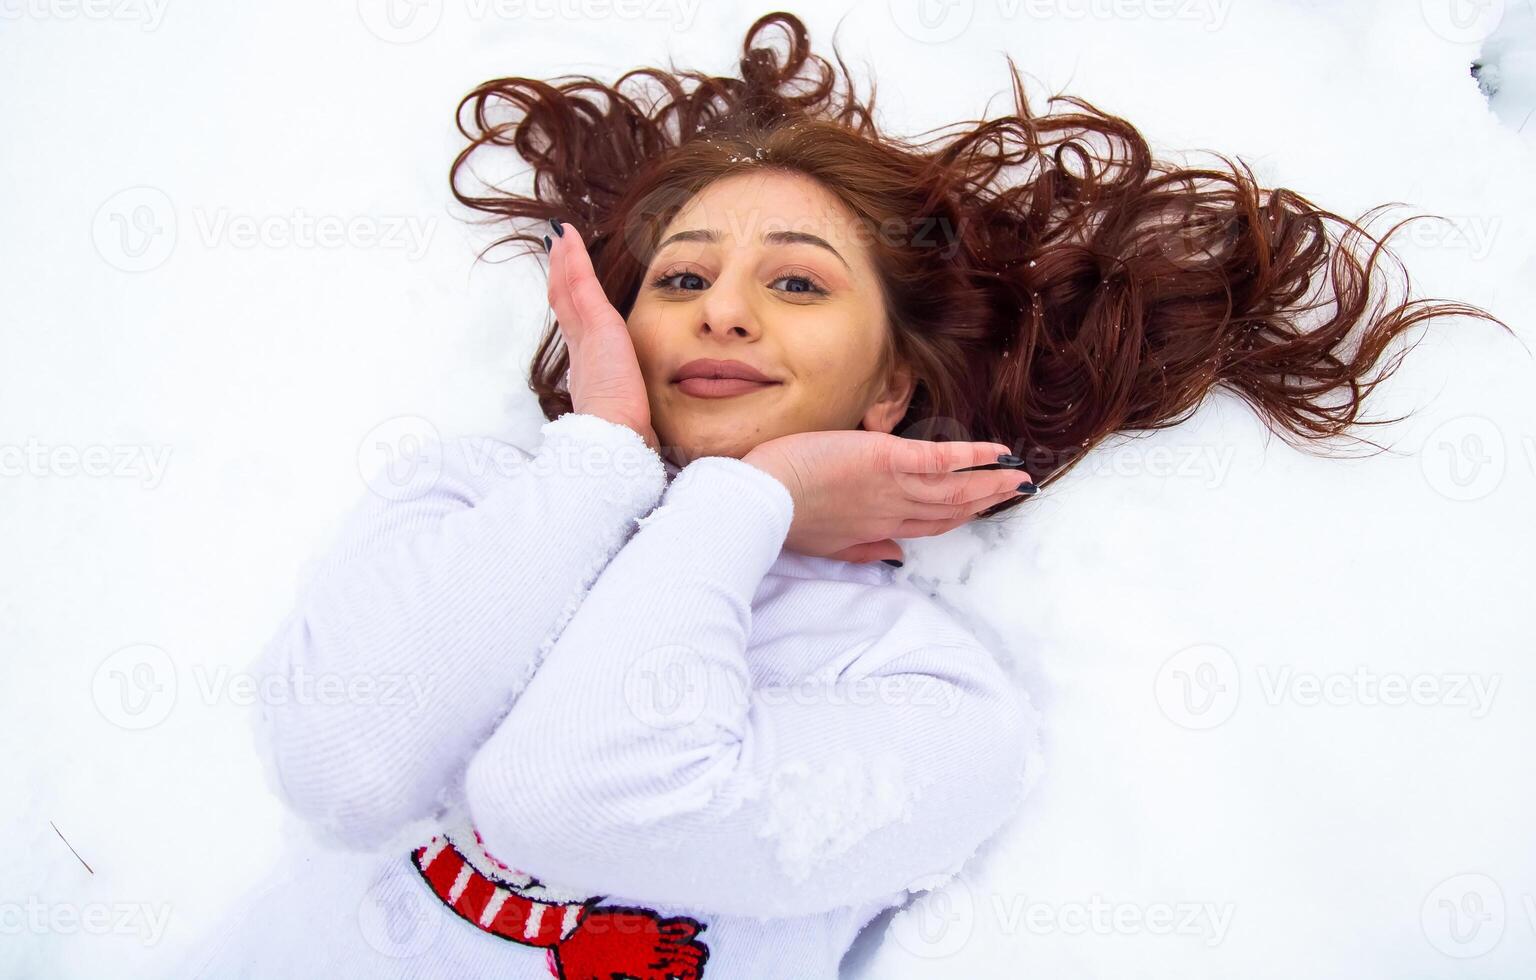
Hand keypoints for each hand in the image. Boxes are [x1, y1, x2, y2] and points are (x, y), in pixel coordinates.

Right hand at [546, 221, 658, 450]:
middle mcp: (582, 348)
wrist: (613, 436)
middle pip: (566, 302)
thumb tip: (639, 422)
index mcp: (590, 367)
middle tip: (556, 249)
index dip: (569, 302)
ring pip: (569, 289)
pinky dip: (573, 259)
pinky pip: (581, 284)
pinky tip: (568, 238)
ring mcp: (585, 335)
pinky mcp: (597, 325)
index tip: (565, 283)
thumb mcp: (627, 412)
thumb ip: (628, 405)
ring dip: (564, 260)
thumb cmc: (624, 432)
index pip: (577, 325)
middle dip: (560, 275)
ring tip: (560, 237)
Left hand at [742, 430, 1031, 563]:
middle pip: (949, 507)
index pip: (928, 524)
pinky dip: (969, 456)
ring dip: (988, 480)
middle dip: (986, 498)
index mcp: (878, 527)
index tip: (981, 508)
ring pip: (952, 487)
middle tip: (1018, 487)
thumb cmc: (784, 516)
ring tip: (1017, 472)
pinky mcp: (886, 459)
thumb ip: (864, 549)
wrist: (763, 498)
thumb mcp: (826, 543)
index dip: (959, 516)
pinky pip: (938, 460)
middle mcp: (893, 510)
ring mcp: (893, 486)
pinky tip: (995, 451)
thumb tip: (897, 556)